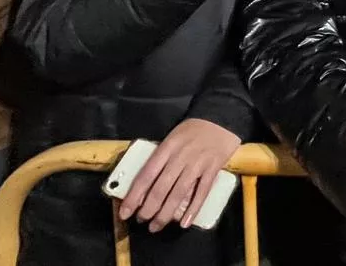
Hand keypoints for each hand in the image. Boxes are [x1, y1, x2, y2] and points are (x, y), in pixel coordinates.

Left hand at [117, 119, 240, 231]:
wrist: (220, 118)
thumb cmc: (192, 129)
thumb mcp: (171, 138)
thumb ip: (160, 158)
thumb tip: (145, 184)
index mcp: (166, 148)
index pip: (146, 176)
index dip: (134, 196)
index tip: (125, 212)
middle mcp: (179, 157)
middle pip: (160, 188)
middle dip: (148, 209)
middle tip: (141, 221)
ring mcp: (197, 164)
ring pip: (178, 193)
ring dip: (166, 213)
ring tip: (156, 226)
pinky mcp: (212, 169)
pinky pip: (202, 192)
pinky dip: (193, 209)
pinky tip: (184, 223)